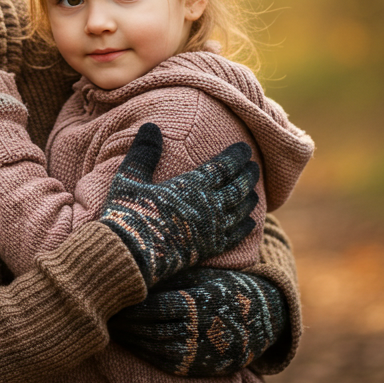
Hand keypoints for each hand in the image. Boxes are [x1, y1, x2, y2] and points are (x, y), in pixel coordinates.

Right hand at [98, 124, 259, 287]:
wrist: (130, 256)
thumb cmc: (128, 215)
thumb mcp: (130, 179)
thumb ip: (144, 152)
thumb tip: (150, 126)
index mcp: (192, 186)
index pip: (223, 167)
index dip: (236, 156)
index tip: (246, 149)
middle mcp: (208, 206)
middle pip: (237, 187)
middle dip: (248, 176)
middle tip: (255, 167)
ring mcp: (211, 230)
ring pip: (240, 210)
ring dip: (249, 198)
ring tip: (254, 192)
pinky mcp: (208, 250)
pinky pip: (235, 237)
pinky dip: (245, 227)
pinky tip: (250, 223)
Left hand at [110, 267, 287, 376]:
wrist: (264, 317)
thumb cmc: (226, 288)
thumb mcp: (201, 276)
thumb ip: (171, 277)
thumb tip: (136, 271)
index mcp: (194, 304)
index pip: (150, 308)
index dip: (129, 305)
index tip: (112, 296)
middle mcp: (194, 331)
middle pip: (147, 329)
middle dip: (125, 323)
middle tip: (105, 313)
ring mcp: (197, 352)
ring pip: (153, 348)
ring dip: (131, 340)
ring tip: (115, 328)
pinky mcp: (199, 366)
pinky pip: (164, 362)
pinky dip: (146, 353)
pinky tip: (134, 343)